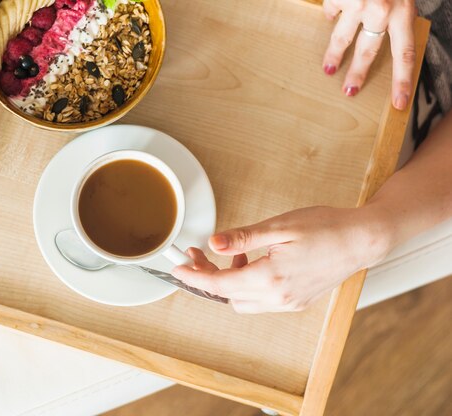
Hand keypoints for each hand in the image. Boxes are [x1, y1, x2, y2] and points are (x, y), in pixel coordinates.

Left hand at [172, 206, 391, 313]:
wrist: (363, 239)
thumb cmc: (325, 227)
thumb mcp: (278, 226)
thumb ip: (242, 238)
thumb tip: (213, 242)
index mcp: (270, 278)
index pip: (220, 284)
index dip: (195, 277)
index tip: (179, 268)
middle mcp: (278, 297)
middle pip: (228, 296)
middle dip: (208, 278)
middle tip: (198, 255)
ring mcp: (289, 302)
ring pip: (244, 301)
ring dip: (229, 282)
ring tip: (230, 255)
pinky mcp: (297, 300)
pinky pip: (262, 300)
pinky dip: (248, 285)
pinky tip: (252, 262)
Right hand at [322, 0, 415, 109]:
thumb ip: (397, 15)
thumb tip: (386, 40)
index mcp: (404, 12)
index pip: (404, 55)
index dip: (401, 81)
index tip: (399, 104)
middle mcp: (381, 10)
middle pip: (367, 51)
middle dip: (357, 74)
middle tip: (349, 92)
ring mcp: (358, 3)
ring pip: (342, 37)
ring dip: (333, 54)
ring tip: (328, 68)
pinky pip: (332, 10)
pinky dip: (332, 12)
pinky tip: (332, 12)